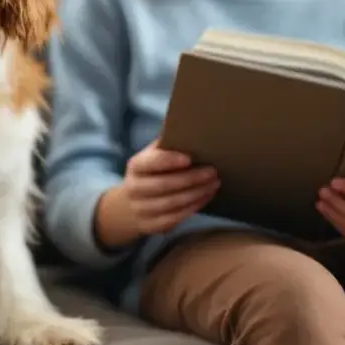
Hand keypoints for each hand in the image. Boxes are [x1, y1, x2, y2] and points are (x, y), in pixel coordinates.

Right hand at [95, 139, 218, 248]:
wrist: (130, 205)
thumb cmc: (151, 173)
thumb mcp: (152, 156)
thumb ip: (167, 143)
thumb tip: (187, 119)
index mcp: (135, 166)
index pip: (150, 163)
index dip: (169, 161)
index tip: (190, 158)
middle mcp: (134, 188)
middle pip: (164, 185)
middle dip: (191, 179)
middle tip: (213, 171)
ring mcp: (140, 209)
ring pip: (171, 203)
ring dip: (196, 194)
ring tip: (215, 184)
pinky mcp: (150, 226)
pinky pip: (174, 218)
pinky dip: (193, 207)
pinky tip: (206, 197)